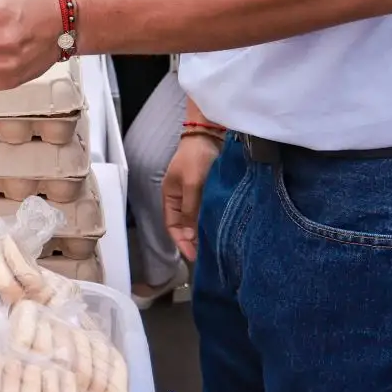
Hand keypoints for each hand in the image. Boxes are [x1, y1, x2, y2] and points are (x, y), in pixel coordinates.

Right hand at [163, 131, 222, 261]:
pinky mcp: (209, 192)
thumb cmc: (196, 157)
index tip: (193, 257)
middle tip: (207, 256)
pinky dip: (212, 222)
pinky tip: (221, 229)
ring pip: (197, 220)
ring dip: (203, 232)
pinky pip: (207, 211)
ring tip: (215, 247)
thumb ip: (191, 209)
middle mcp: (182, 199)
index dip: (180, 242)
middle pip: (184, 226)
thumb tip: (190, 235)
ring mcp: (195, 195)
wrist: (210, 134)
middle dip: (192, 241)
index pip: (172, 226)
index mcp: (170, 197)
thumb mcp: (191, 184)